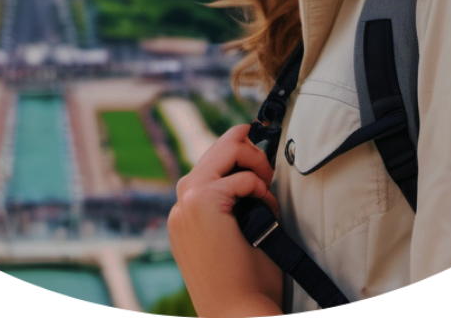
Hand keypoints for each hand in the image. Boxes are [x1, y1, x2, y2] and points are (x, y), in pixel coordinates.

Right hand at [168, 124, 284, 317]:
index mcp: (185, 215)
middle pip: (217, 149)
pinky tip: (267, 208)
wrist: (237, 316)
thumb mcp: (234, 237)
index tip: (263, 172)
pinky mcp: (201, 203)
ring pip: (226, 148)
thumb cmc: (245, 285)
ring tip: (268, 185)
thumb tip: (255, 174)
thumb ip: (234, 205)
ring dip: (254, 161)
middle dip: (250, 154)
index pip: (212, 166)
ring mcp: (187, 202)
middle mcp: (181, 204)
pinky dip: (260, 187)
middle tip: (269, 176)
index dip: (241, 160)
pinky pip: (241, 177)